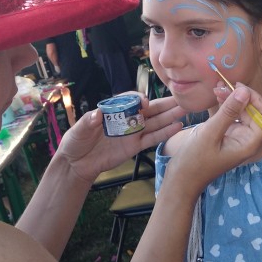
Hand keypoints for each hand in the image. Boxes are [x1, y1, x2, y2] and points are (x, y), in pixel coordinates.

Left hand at [57, 96, 184, 182]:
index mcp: (113, 110)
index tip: (144, 102)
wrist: (77, 164)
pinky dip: (165, 133)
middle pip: (148, 109)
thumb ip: (87, 121)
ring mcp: (132, 132)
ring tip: (185, 110)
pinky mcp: (135, 146)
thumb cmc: (76, 142)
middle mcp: (126, 118)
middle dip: (165, 103)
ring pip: (155, 122)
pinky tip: (178, 126)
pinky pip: (152, 139)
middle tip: (181, 98)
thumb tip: (97, 114)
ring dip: (170, 116)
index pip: (130, 99)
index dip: (138, 99)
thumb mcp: (78, 130)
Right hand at [165, 84, 261, 197]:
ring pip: (243, 110)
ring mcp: (238, 135)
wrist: (182, 177)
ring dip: (233, 98)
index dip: (257, 99)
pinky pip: (233, 115)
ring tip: (218, 88)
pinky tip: (217, 95)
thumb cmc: (195, 160)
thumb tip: (244, 91)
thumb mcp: (210, 133)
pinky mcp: (228, 133)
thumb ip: (228, 112)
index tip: (239, 89)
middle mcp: (248, 138)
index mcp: (250, 142)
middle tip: (223, 86)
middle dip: (242, 96)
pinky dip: (227, 104)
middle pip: (255, 110)